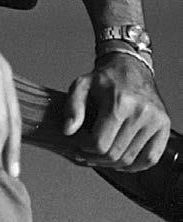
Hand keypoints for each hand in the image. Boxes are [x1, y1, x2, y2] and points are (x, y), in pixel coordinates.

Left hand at [63, 53, 169, 171]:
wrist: (131, 67)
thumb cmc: (104, 78)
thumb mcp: (82, 84)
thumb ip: (73, 106)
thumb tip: (68, 131)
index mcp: (119, 102)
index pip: (100, 143)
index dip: (85, 149)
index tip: (78, 144)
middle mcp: (141, 112)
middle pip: (115, 154)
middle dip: (96, 158)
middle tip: (86, 154)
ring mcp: (155, 120)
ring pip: (130, 159)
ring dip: (112, 164)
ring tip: (100, 156)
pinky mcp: (164, 126)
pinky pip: (150, 158)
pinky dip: (134, 166)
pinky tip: (120, 160)